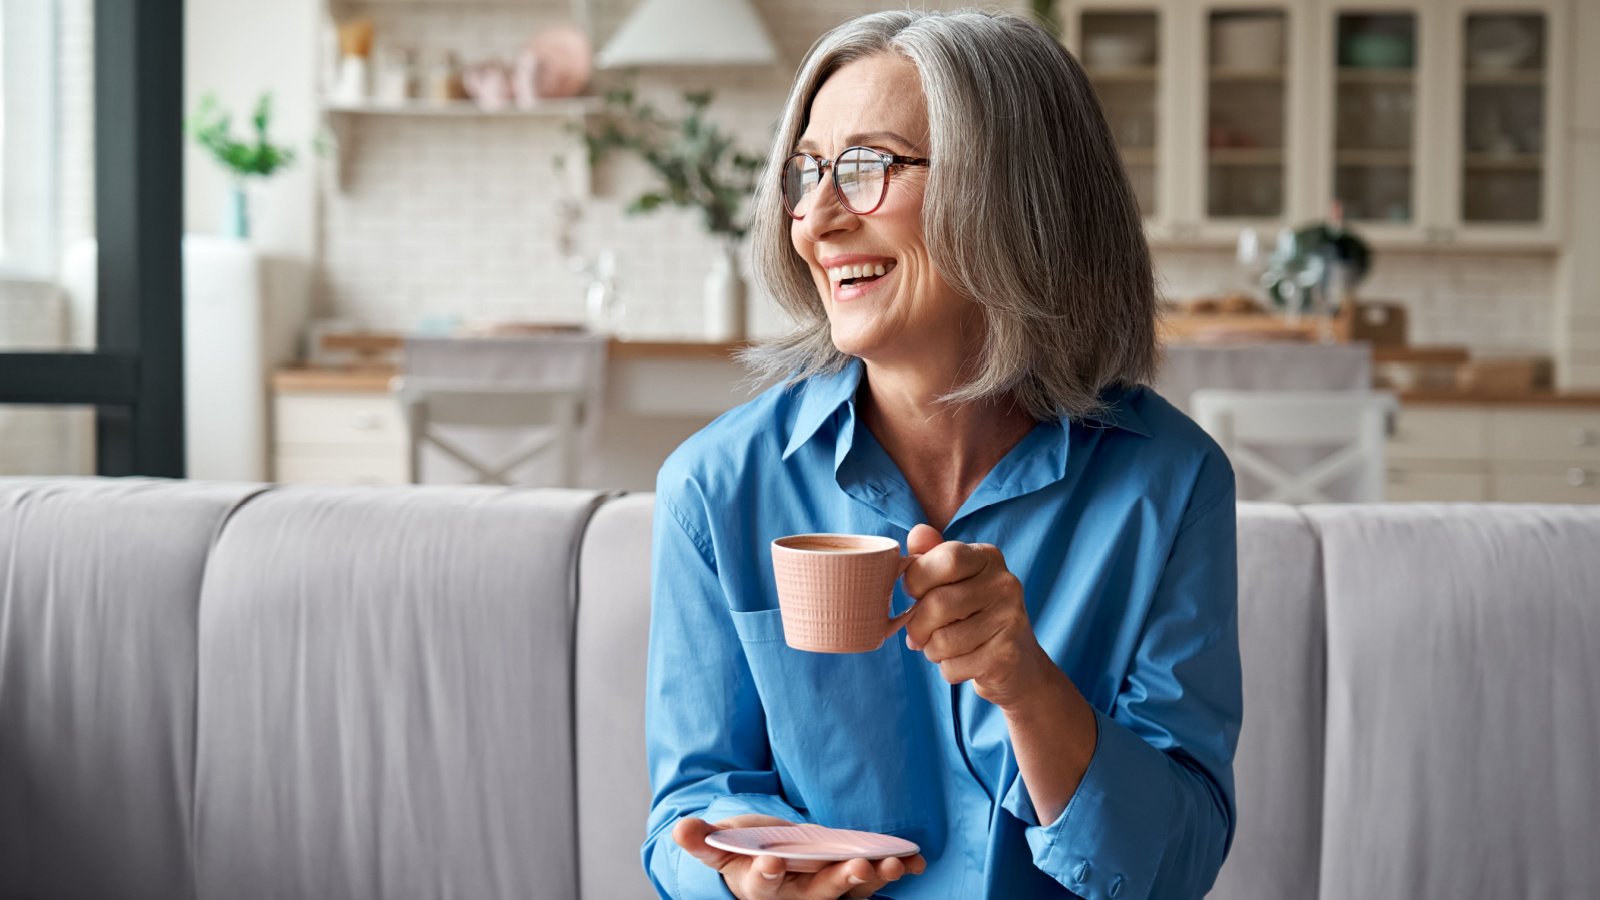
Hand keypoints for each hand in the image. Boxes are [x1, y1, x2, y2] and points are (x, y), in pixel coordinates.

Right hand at [673, 815, 925, 898]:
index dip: (767, 875)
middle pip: (820, 895)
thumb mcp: (721, 845)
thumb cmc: (745, 851)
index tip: (773, 863)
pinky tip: (916, 860)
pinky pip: (875, 880)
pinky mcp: (850, 879)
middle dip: (839, 882)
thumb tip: (680, 828)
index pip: (763, 886)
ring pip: (852, 891)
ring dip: (874, 879)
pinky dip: (896, 871)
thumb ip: (703, 840)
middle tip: (856, 868)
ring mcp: (827, 889)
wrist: (770, 860)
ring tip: (893, 864)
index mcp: (760, 887)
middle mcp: (797, 895)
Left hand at [900, 524, 1056, 708]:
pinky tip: (964, 662)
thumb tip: (917, 532)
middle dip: (917, 626)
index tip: (915, 594)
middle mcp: (1005, 584)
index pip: (945, 559)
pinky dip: (948, 670)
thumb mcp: (954, 582)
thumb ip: (932, 556)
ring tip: (943, 648)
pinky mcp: (1007, 656)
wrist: (1018, 665)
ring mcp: (1010, 620)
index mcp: (988, 558)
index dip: (917, 580)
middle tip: (919, 634)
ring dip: (932, 651)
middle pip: (937, 603)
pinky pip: (953, 666)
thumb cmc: (974, 616)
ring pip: (942, 641)